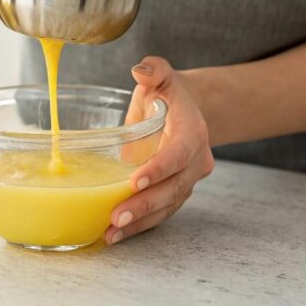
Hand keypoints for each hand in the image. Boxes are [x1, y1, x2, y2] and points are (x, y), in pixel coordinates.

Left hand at [105, 57, 213, 244]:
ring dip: (139, 222)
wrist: (188, 112)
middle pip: (173, 188)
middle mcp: (195, 162)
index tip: (135, 180)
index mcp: (193, 133)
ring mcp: (186, 181)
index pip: (178, 154)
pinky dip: (139, 226)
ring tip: (110, 234)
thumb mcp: (162, 76)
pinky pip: (159, 214)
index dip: (159, 168)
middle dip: (145, 204)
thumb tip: (140, 70)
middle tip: (116, 216)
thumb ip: (154, 70)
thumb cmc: (168, 94)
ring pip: (167, 207)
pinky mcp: (174, 194)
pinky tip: (114, 235)